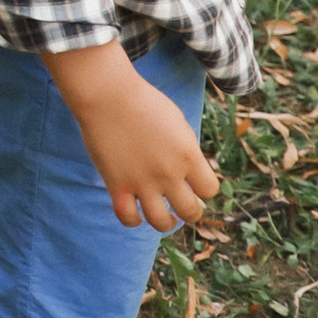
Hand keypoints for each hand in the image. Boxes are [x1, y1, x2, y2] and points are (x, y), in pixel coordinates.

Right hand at [48, 42, 220, 231]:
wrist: (108, 94)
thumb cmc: (143, 102)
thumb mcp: (177, 124)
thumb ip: (187, 151)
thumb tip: (191, 173)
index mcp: (188, 155)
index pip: (210, 190)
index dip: (204, 190)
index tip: (195, 186)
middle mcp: (169, 173)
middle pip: (190, 211)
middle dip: (189, 212)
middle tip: (182, 206)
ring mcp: (142, 181)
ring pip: (161, 222)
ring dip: (166, 222)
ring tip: (164, 218)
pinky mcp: (117, 185)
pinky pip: (128, 218)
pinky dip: (133, 220)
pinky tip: (135, 213)